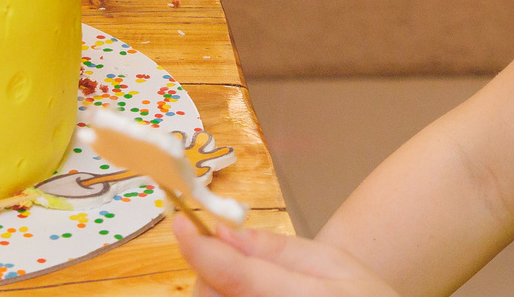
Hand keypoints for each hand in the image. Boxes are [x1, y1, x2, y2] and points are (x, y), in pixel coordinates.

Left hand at [173, 218, 401, 296]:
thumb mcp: (332, 263)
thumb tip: (223, 231)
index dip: (198, 248)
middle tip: (225, 252)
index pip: (230, 275)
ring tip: (246, 281)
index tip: (181, 223)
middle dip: (208, 270)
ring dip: (215, 290)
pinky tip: (245, 295)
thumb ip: (275, 250)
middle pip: (211, 295)